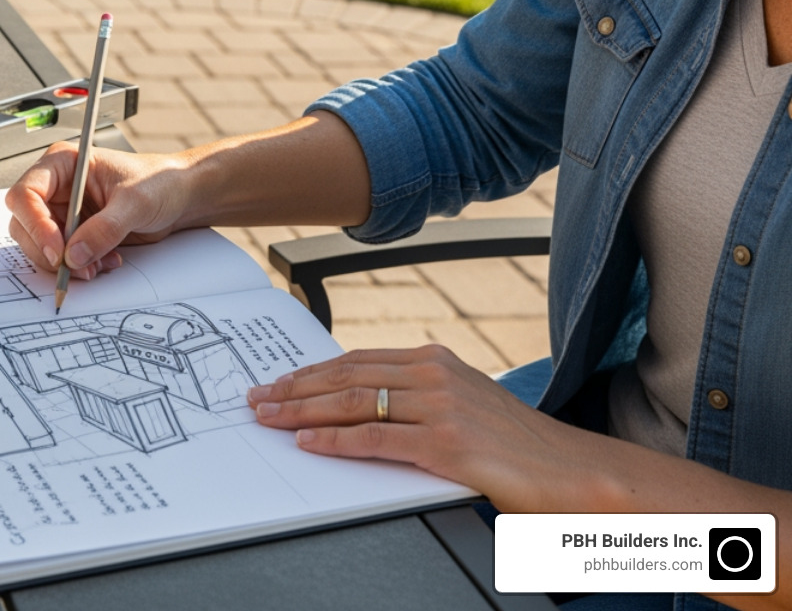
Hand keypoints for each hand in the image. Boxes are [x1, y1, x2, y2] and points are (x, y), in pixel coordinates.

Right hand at [5, 142, 192, 278]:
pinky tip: (103, 262)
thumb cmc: (160, 181)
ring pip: (39, 244)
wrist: (180, 196)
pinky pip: (60, 256)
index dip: (35, 224)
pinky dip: (78, 266)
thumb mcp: (134, 203)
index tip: (56, 250)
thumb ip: (104, 229)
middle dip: (48, 250)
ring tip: (96, 265)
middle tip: (74, 266)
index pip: (26, 194)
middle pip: (25, 223)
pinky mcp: (74, 232)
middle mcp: (57, 187)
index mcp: (63, 164)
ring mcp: (64, 210)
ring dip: (65, 262)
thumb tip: (74, 254)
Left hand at [247, 344, 611, 512]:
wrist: (573, 470)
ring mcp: (441, 406)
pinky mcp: (447, 443)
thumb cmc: (518, 446)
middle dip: (295, 389)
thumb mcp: (462, 405)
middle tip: (258, 400)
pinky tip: (310, 443)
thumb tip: (361, 406)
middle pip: (346, 376)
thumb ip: (416, 398)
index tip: (278, 383)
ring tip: (271, 420)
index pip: (356, 361)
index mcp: (435, 360)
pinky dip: (336, 441)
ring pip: (353, 403)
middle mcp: (435, 374)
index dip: (311, 372)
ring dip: (303, 412)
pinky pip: (377, 438)